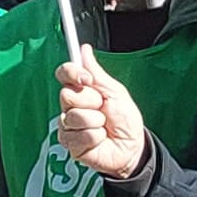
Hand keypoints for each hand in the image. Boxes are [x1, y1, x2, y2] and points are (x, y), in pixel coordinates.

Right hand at [52, 58, 147, 183]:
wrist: (132, 146)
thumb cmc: (125, 119)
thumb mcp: (115, 92)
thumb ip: (97, 73)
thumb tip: (84, 50)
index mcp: (80, 90)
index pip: (64, 74)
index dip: (72, 73)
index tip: (87, 79)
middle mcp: (71, 106)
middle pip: (67, 95)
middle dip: (91, 102)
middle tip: (103, 109)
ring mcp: (68, 125)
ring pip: (74, 117)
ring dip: (96, 122)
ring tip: (104, 127)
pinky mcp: (69, 143)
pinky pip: (78, 135)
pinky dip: (95, 137)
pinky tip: (99, 140)